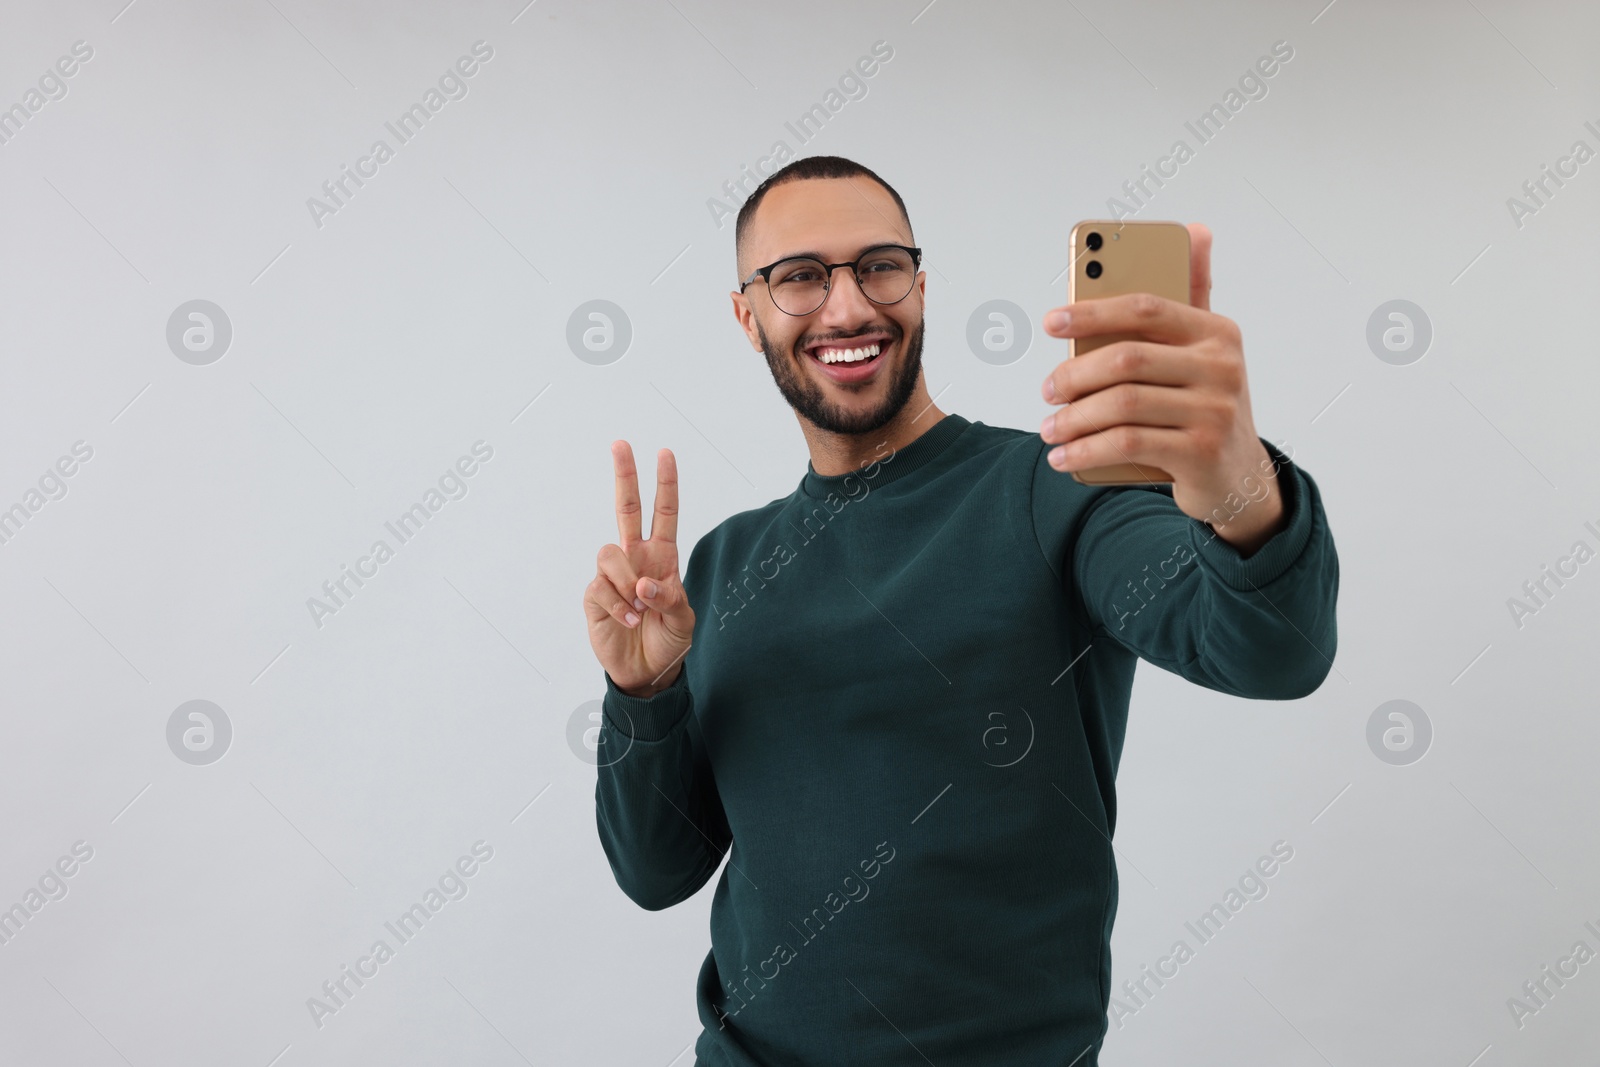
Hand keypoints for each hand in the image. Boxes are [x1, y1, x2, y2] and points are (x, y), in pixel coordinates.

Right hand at [583, 442, 694, 697]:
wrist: (646, 672)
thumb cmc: (668, 641)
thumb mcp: (683, 621)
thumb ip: (670, 599)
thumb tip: (645, 583)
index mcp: (663, 557)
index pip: (664, 513)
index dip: (665, 484)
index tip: (665, 454)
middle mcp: (636, 559)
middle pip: (626, 508)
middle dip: (624, 475)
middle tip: (620, 444)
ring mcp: (613, 576)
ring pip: (609, 552)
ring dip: (626, 580)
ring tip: (638, 608)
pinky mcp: (594, 596)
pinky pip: (600, 588)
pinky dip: (617, 606)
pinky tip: (628, 621)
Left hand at [1038, 223, 1284, 554]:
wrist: (1238, 475)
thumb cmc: (1205, 404)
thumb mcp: (1205, 349)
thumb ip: (1194, 295)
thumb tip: (1196, 231)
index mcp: (1217, 332)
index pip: (1146, 308)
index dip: (1093, 312)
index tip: (1051, 322)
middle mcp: (1222, 367)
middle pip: (1127, 359)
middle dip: (1075, 375)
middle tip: (1047, 390)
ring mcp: (1215, 412)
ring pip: (1122, 405)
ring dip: (1074, 419)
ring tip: (1050, 428)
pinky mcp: (1201, 453)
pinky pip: (1127, 444)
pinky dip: (1086, 451)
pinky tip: (1064, 457)